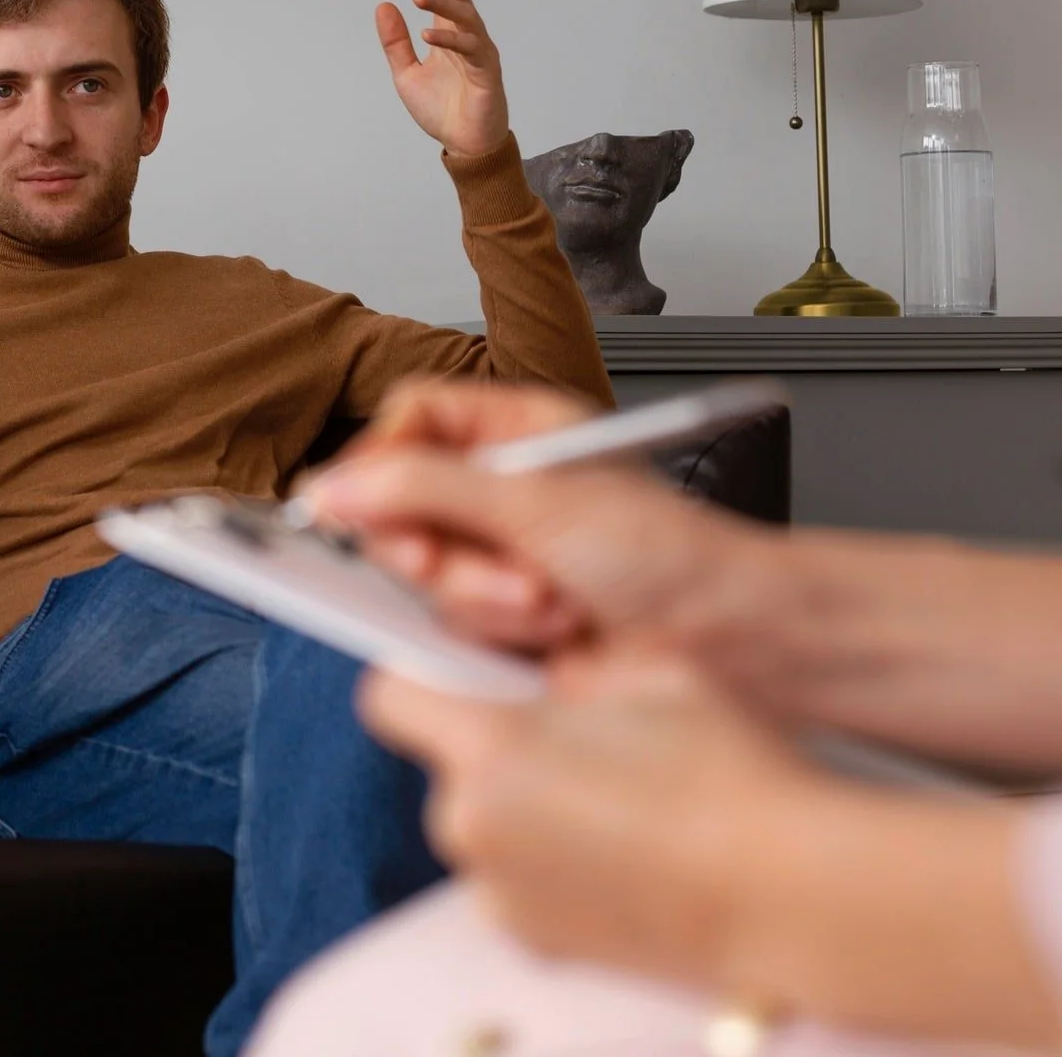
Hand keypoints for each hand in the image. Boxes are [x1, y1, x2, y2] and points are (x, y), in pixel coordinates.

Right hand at [302, 381, 791, 658]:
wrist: (729, 640)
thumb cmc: (669, 554)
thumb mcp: (536, 503)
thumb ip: (424, 490)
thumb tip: (332, 488)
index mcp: (514, 431)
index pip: (408, 422)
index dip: (375, 460)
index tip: (356, 500)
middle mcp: (499, 491)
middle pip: (398, 507)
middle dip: (439, 549)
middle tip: (458, 561)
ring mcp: (499, 559)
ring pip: (423, 578)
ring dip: (485, 598)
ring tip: (551, 599)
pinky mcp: (503, 624)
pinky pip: (451, 630)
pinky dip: (499, 635)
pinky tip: (554, 630)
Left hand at [359, 656, 826, 984]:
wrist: (792, 891)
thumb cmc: (729, 772)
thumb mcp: (650, 670)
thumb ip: (571, 670)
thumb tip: (549, 683)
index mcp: (487, 748)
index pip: (390, 697)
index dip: (425, 680)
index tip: (466, 678)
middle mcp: (471, 826)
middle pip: (449, 765)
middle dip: (496, 748)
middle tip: (579, 742)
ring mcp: (499, 894)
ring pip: (486, 823)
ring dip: (526, 807)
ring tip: (618, 802)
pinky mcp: (535, 943)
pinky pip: (518, 880)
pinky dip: (552, 863)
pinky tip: (626, 852)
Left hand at [376, 0, 508, 158]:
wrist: (465, 145)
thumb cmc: (441, 111)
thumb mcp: (406, 74)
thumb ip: (395, 43)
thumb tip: (383, 5)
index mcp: (448, 34)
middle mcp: (466, 36)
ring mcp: (480, 51)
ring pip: (465, 15)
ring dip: (441, 3)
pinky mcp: (487, 71)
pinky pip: (470, 48)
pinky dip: (449, 40)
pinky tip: (427, 35)